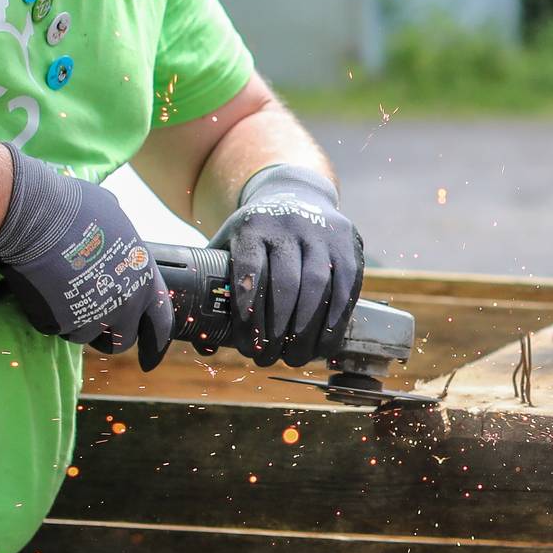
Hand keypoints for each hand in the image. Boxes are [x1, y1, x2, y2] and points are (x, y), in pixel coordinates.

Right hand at [0, 146, 173, 365]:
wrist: (36, 216)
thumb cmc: (75, 207)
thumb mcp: (112, 214)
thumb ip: (120, 235)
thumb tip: (114, 226)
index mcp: (143, 278)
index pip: (160, 321)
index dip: (156, 341)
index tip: (151, 358)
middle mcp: (124, 302)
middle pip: (123, 339)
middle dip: (109, 333)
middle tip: (92, 317)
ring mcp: (93, 316)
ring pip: (86, 335)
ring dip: (75, 320)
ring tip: (61, 289)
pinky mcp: (62, 323)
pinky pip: (57, 327)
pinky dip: (50, 314)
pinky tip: (44, 288)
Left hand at [210, 164, 362, 367]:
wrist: (296, 194)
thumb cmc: (257, 235)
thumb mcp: (230, 246)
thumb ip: (214, 290)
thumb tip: (205, 346)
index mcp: (253, 226)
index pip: (250, 268)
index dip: (249, 309)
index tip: (247, 344)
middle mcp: (288, 225)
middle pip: (286, 282)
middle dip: (279, 328)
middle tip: (271, 358)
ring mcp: (321, 232)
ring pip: (318, 284)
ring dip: (308, 328)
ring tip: (297, 357)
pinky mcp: (347, 242)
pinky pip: (346, 285)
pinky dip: (336, 318)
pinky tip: (325, 342)